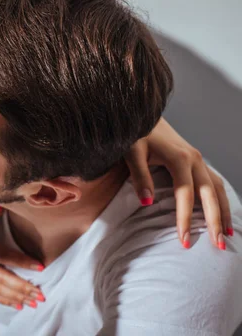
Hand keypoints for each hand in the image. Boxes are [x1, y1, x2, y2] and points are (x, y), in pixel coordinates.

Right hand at [0, 207, 44, 309]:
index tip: (40, 266)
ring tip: (33, 302)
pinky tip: (15, 304)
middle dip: (23, 288)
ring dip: (15, 297)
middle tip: (42, 295)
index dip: (22, 261)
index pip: (2, 256)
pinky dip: (2, 299)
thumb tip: (1, 210)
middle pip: (2, 279)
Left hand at [125, 118, 230, 249]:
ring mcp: (198, 159)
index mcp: (179, 158)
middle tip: (218, 246)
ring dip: (223, 211)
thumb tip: (147, 201)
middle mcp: (194, 159)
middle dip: (215, 221)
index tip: (184, 241)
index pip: (185, 194)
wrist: (143, 115)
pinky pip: (215, 182)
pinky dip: (221, 199)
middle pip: (210, 194)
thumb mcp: (132, 152)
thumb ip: (139, 175)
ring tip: (227, 235)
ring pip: (218, 188)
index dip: (186, 218)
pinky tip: (222, 213)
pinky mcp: (197, 161)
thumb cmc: (135, 134)